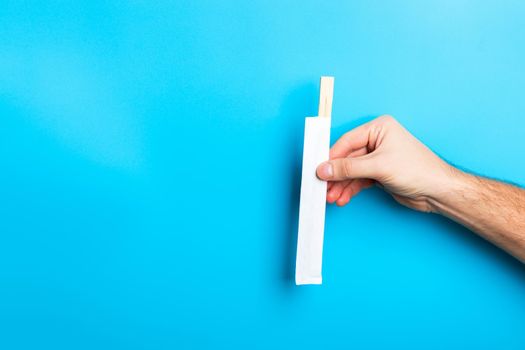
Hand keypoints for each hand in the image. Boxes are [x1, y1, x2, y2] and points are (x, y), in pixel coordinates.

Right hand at [316, 115, 454, 210]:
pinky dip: (350, 190)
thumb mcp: (378, 167)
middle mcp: (377, 141)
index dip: (331, 157)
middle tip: (322, 188)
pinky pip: (358, 180)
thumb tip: (324, 169)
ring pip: (351, 172)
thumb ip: (348, 168)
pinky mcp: (379, 174)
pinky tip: (343, 198)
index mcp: (379, 129)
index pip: (347, 141)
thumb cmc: (417, 170)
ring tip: (332, 198)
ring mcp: (377, 158)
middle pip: (347, 158)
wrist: (437, 191)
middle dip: (335, 176)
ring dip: (340, 185)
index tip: (317, 170)